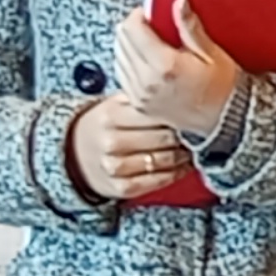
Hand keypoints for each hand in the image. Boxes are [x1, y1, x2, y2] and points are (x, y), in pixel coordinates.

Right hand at [65, 92, 191, 201]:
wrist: (76, 155)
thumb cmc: (107, 126)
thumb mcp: (115, 105)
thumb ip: (141, 98)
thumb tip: (178, 87)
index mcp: (110, 115)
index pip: (155, 113)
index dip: (178, 113)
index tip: (192, 112)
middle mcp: (111, 141)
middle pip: (163, 138)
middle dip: (185, 135)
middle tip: (199, 132)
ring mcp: (115, 166)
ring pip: (162, 161)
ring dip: (184, 156)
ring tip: (194, 148)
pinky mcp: (122, 187)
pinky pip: (157, 181)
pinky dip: (176, 174)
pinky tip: (185, 166)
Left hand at [112, 0, 242, 133]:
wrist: (226, 122)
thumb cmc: (224, 88)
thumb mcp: (212, 54)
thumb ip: (189, 27)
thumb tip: (177, 0)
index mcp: (165, 65)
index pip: (132, 28)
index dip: (139, 14)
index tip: (151, 13)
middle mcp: (147, 81)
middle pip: (121, 39)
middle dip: (134, 27)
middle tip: (152, 26)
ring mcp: (140, 94)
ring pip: (118, 55)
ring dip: (129, 45)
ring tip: (150, 45)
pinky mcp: (138, 104)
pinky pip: (121, 74)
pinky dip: (129, 63)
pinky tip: (146, 62)